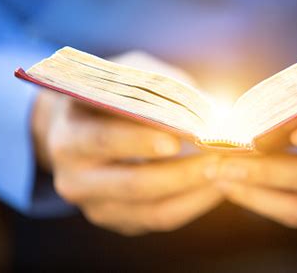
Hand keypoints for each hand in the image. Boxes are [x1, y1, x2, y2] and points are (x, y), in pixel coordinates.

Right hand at [31, 52, 222, 234]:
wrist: (81, 128)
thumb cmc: (113, 95)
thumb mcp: (128, 76)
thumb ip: (162, 87)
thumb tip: (211, 107)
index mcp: (70, 134)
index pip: (106, 138)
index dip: (145, 139)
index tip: (187, 134)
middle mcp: (74, 176)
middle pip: (133, 182)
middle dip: (182, 172)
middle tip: (218, 157)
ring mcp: (95, 204)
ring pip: (151, 209)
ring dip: (195, 191)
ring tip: (226, 170)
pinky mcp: (117, 219)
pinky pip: (160, 219)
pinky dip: (193, 204)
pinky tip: (217, 185)